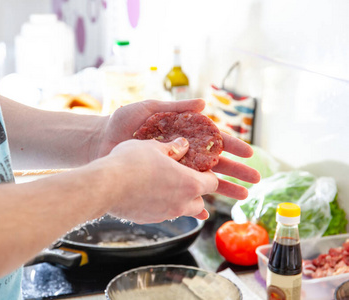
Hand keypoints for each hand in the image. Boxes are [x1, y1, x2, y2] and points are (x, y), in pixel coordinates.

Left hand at [97, 99, 259, 200]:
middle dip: (235, 171)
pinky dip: (191, 204)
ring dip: (222, 189)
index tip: (249, 154)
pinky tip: (204, 213)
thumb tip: (204, 103)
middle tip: (254, 180)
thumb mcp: (148, 108)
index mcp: (182, 133)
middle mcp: (181, 152)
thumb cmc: (122, 123)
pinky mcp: (159, 182)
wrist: (99, 141)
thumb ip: (175, 107)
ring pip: (202, 180)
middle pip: (214, 163)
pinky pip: (178, 195)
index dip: (232, 147)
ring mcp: (171, 168)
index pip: (213, 140)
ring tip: (241, 197)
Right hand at [104, 137, 215, 222]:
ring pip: (181, 211)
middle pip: (200, 202)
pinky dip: (160, 205)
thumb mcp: (154, 146)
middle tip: (183, 177)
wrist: (105, 185)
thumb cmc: (131, 162)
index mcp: (189, 183)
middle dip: (196, 191)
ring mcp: (164, 214)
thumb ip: (172, 147)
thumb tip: (183, 144)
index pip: (212, 183)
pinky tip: (147, 192)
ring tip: (165, 185)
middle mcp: (181, 203)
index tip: (199, 167)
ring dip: (179, 200)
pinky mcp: (147, 219)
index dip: (208, 174)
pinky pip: (161, 213)